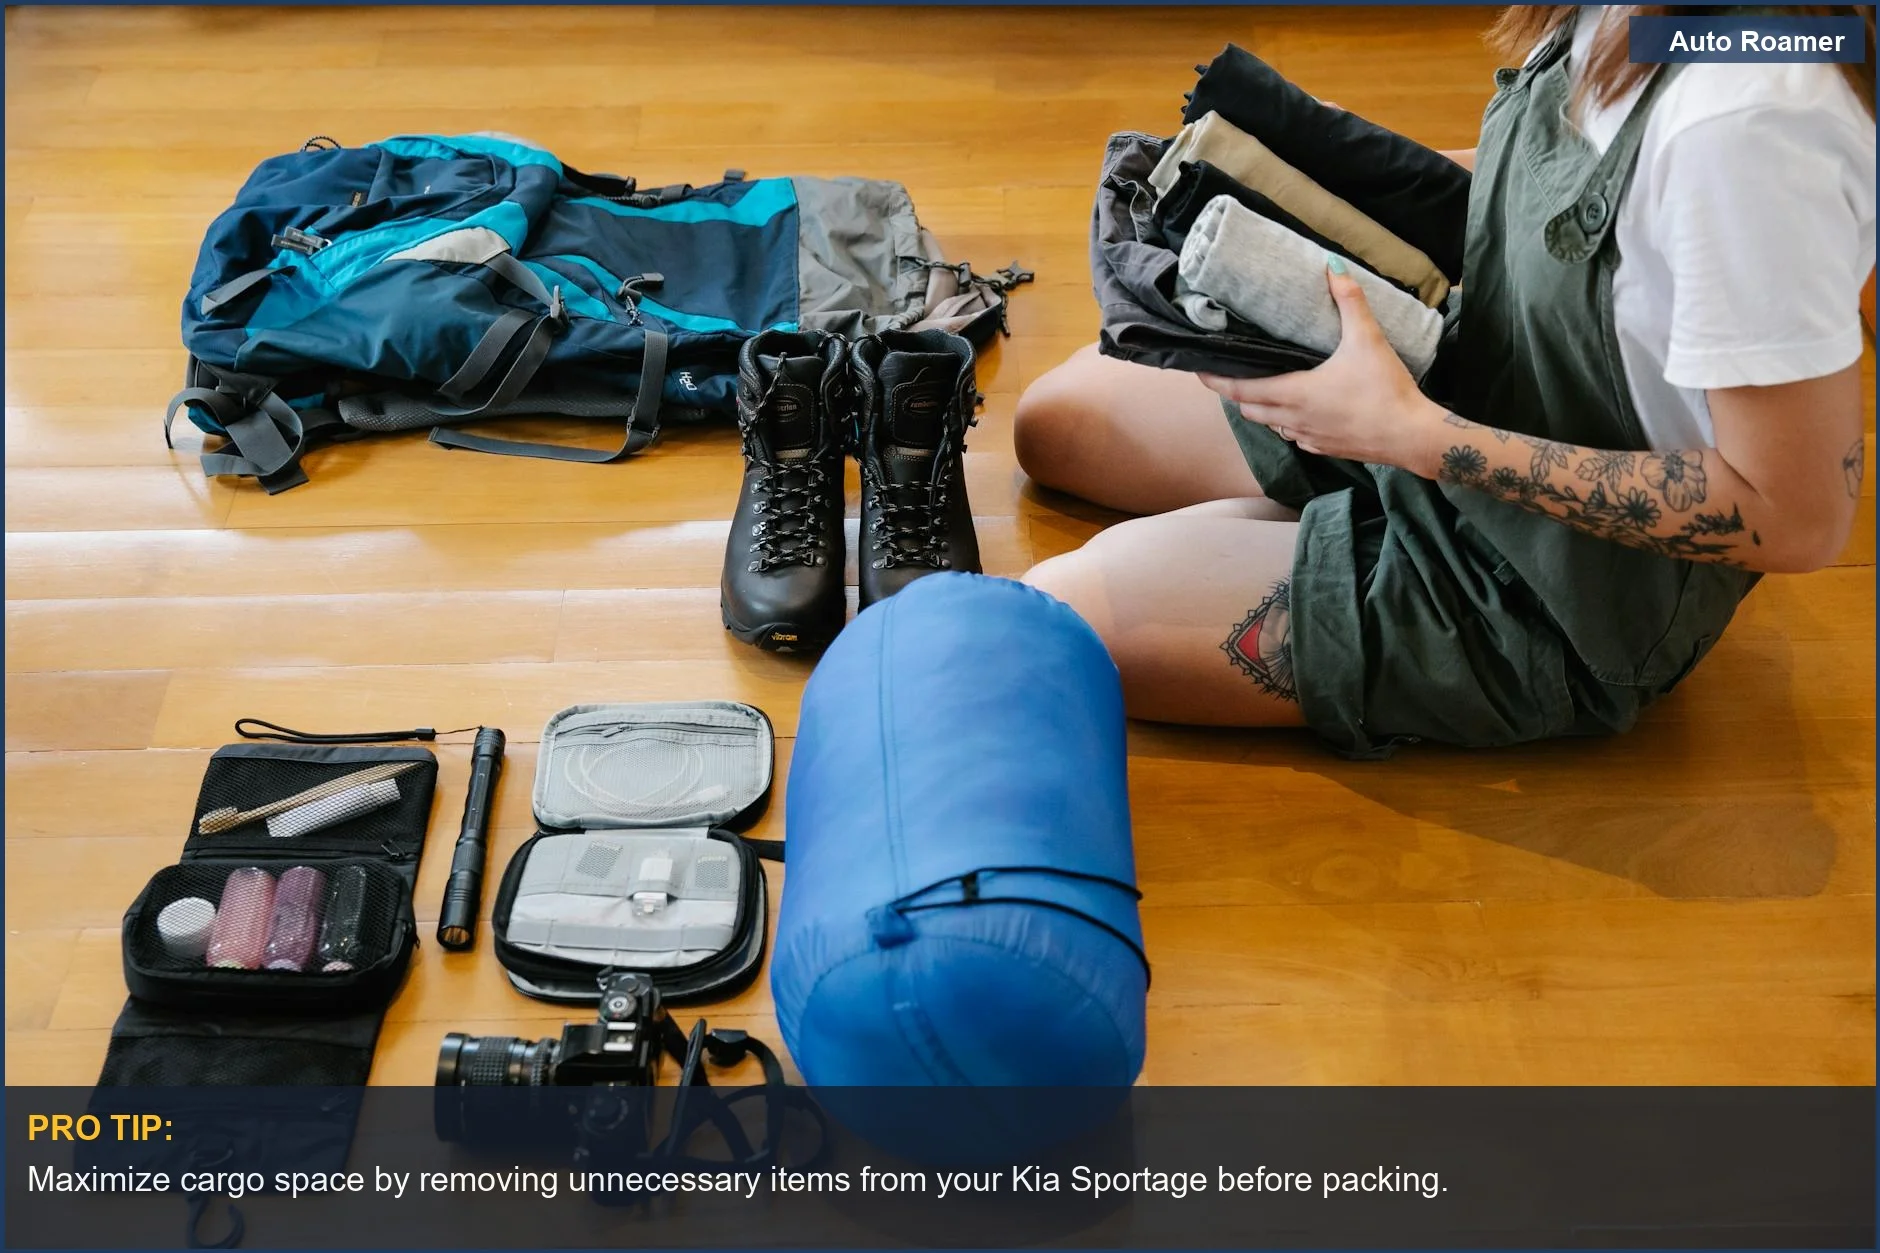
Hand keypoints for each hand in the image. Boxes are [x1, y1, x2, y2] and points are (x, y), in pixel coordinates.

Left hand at [1199, 260, 1448, 476]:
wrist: (1410, 436)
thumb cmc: (1384, 389)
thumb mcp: (1367, 339)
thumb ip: (1349, 301)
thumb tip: (1333, 266)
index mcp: (1294, 393)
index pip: (1240, 390)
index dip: (1216, 381)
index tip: (1198, 371)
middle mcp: (1293, 419)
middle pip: (1250, 409)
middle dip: (1237, 394)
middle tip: (1231, 375)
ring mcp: (1309, 438)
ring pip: (1272, 424)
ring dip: (1263, 409)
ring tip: (1264, 389)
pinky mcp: (1326, 449)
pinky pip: (1295, 437)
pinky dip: (1288, 423)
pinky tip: (1300, 412)